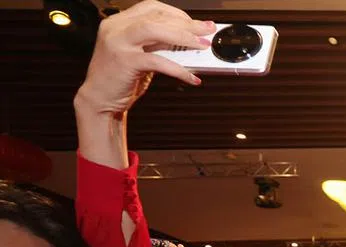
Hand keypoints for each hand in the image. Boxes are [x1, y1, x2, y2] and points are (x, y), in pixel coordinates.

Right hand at [75, 1, 212, 117]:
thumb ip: (157, 45)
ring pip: (155, 30)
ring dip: (184, 36)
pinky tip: (192, 77)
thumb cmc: (121, 78)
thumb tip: (188, 42)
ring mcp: (118, 43)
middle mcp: (115, 28)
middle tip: (208, 30)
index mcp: (118, 22)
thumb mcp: (139, 55)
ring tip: (203, 46)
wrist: (99, 100)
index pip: (151, 7)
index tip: (195, 22)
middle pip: (156, 16)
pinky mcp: (124, 62)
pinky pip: (158, 61)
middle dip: (187, 23)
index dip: (176, 13)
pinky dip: (178, 69)